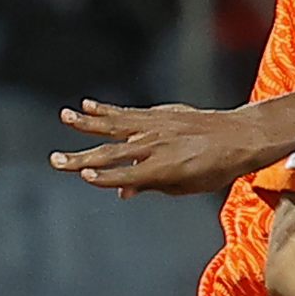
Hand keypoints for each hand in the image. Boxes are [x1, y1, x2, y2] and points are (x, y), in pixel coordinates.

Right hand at [51, 97, 294, 193]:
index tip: (84, 176)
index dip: (104, 178)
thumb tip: (122, 191)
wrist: (238, 137)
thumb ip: (153, 186)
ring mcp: (155, 128)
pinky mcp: (158, 114)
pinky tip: (88, 104)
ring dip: (87, 123)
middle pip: (111, 153)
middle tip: (56, 160)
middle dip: (81, 158)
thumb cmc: (216, 168)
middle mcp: (155, 146)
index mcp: (163, 169)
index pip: (126, 175)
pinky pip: (127, 112)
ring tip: (65, 117)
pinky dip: (107, 109)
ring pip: (114, 125)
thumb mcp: (188, 186)